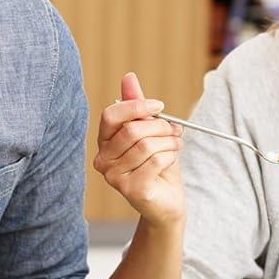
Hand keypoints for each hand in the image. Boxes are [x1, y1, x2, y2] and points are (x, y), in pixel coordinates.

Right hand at [93, 72, 184, 226]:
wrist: (167, 201)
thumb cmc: (157, 165)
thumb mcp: (149, 132)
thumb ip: (137, 107)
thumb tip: (128, 77)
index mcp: (104, 142)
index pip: (111, 116)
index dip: (137, 107)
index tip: (159, 106)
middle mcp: (103, 160)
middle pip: (132, 130)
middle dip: (160, 127)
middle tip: (175, 131)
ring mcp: (114, 177)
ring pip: (146, 145)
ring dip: (169, 142)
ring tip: (175, 146)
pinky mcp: (131, 190)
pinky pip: (156, 161)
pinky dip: (170, 157)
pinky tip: (172, 160)